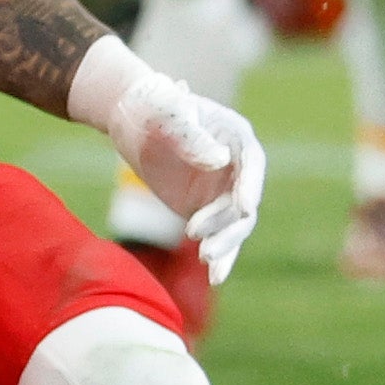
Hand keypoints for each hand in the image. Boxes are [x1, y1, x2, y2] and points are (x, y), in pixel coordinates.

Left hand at [123, 81, 267, 278]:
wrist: (132, 120)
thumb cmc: (151, 106)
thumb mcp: (167, 113)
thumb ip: (191, 136)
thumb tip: (219, 161)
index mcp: (236, 136)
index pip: (252, 163)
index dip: (252, 185)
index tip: (246, 207)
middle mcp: (237, 167)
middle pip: (244, 202)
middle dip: (229, 226)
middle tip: (206, 246)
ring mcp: (223, 191)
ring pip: (233, 225)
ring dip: (223, 243)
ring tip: (203, 257)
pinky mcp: (206, 210)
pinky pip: (218, 236)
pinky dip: (220, 257)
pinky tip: (216, 278)